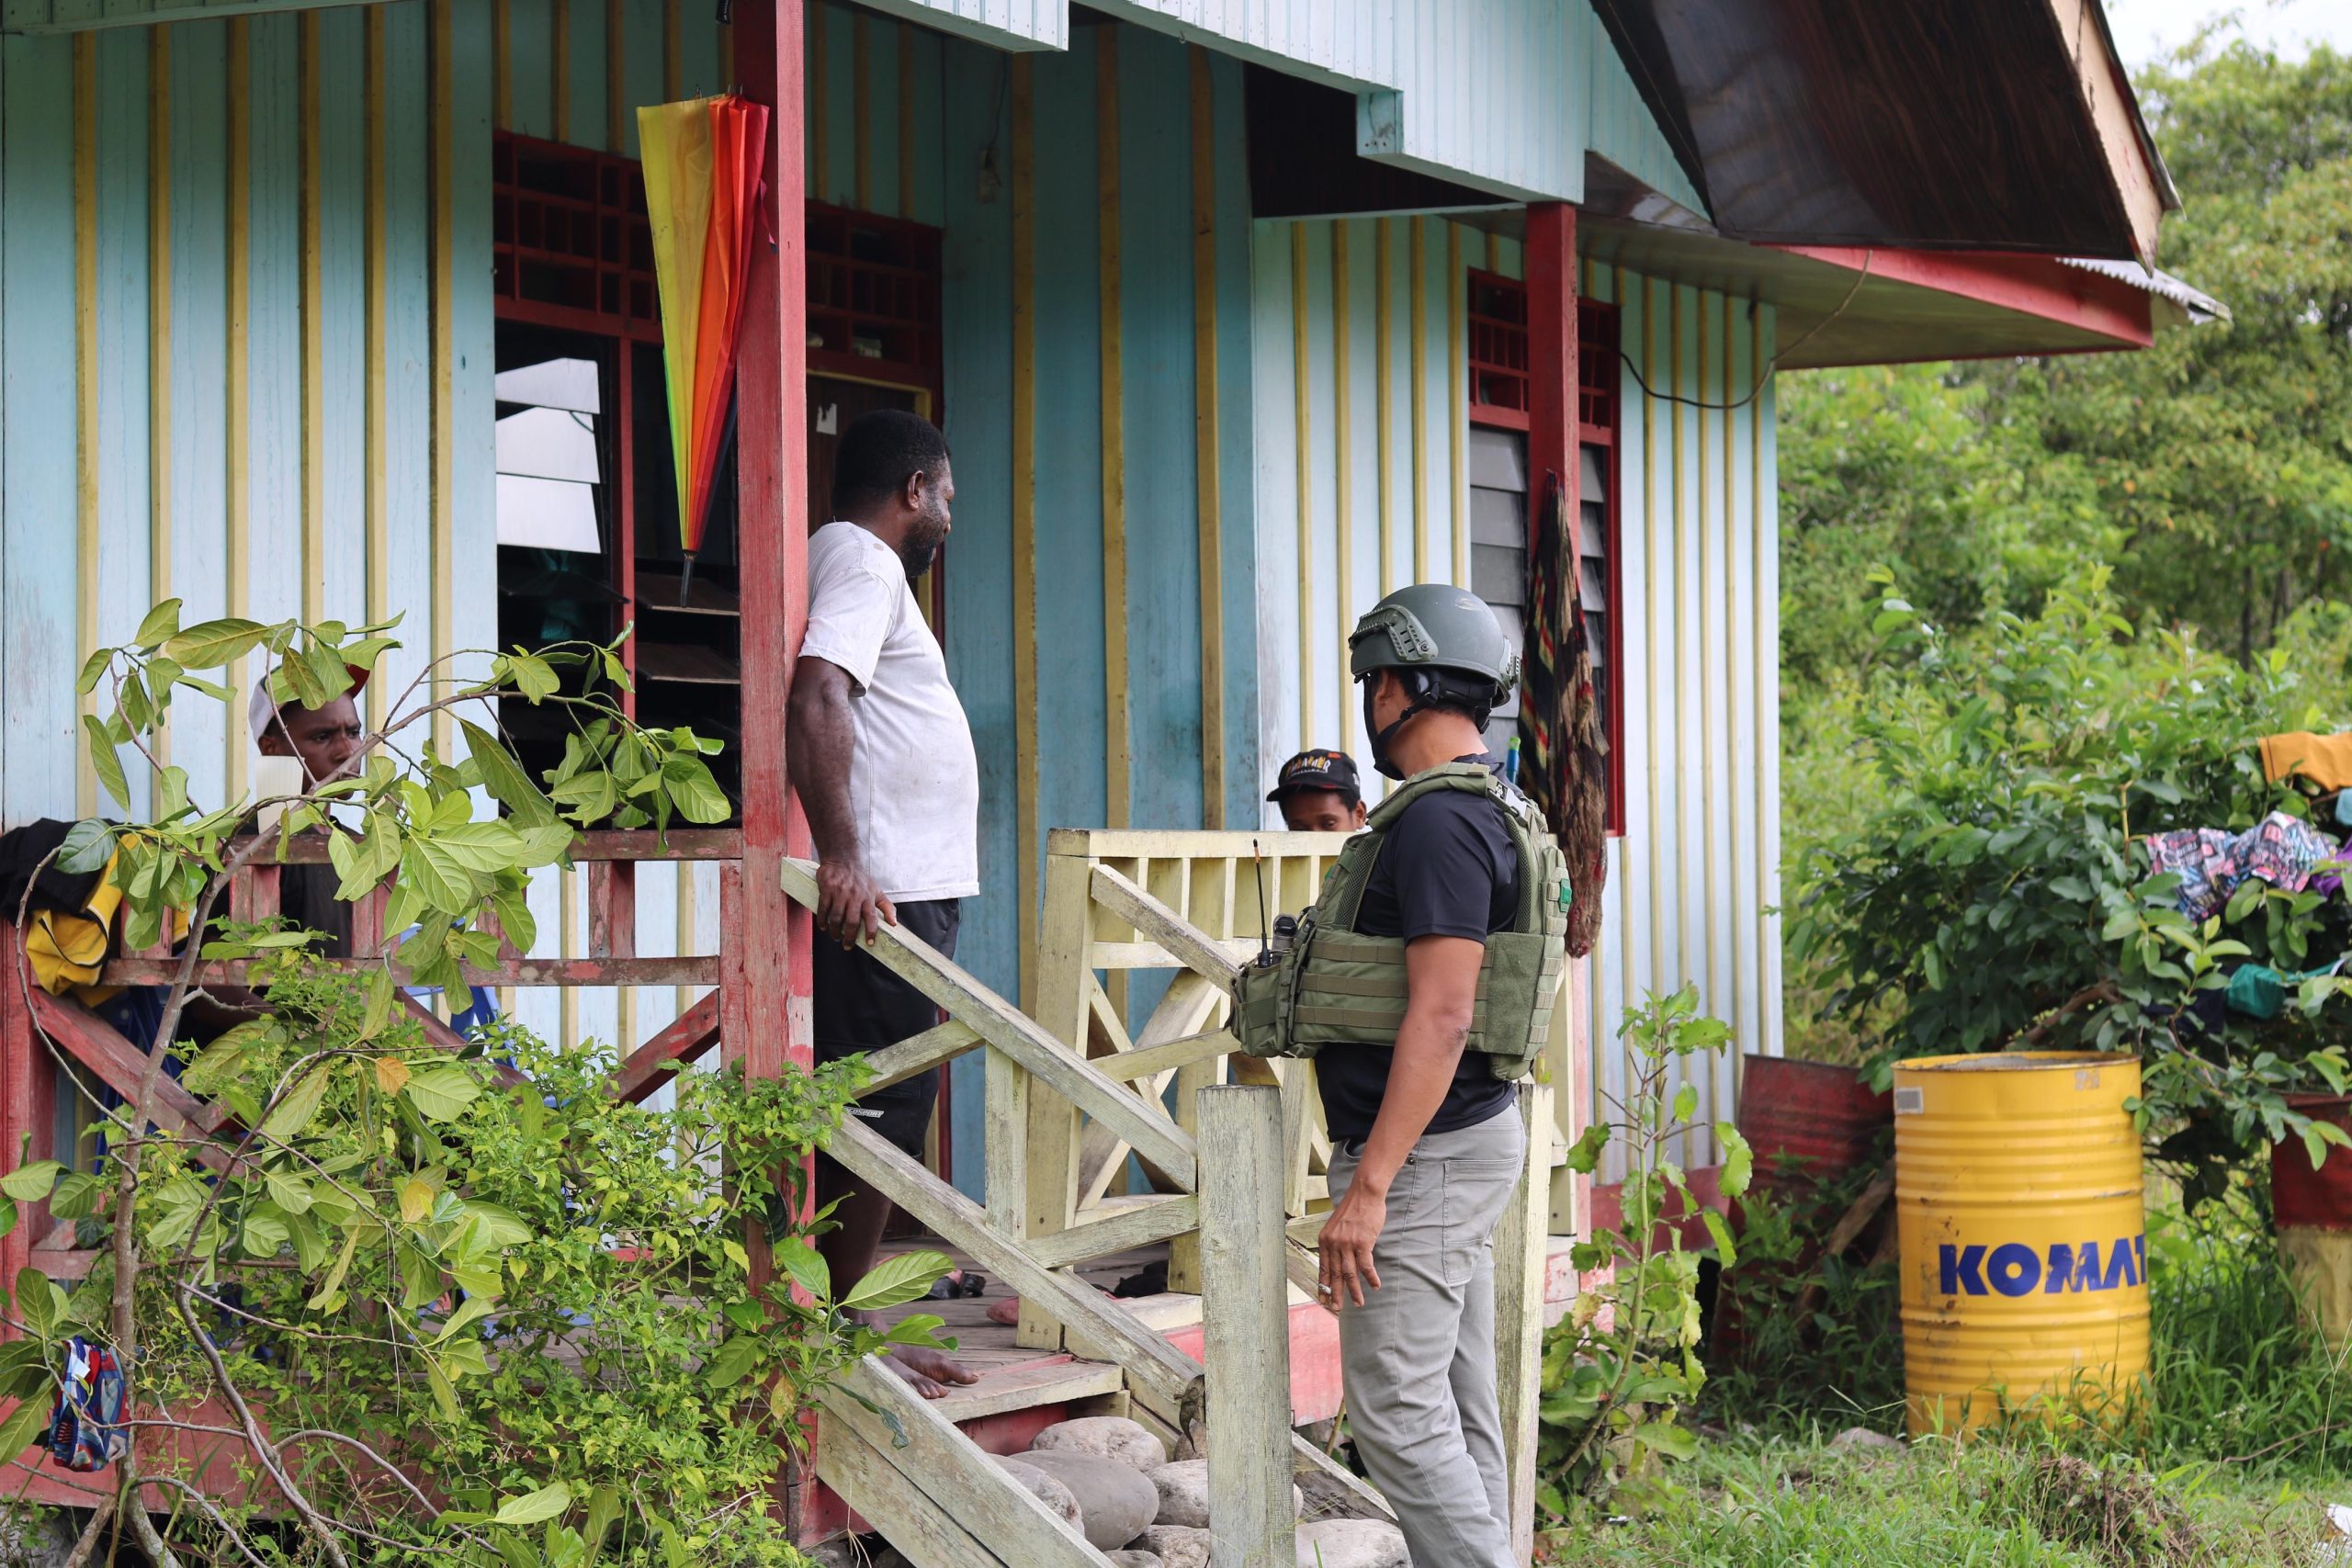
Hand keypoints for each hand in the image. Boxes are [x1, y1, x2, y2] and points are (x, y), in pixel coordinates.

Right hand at [815, 859, 894, 947]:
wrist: (842, 861)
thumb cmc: (861, 880)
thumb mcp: (877, 891)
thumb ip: (887, 907)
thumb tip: (894, 923)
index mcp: (868, 898)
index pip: (872, 917)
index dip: (871, 931)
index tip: (870, 943)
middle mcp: (855, 896)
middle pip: (853, 921)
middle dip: (850, 937)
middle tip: (848, 946)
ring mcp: (840, 893)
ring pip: (837, 918)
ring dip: (835, 931)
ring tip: (836, 937)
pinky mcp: (827, 890)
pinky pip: (823, 909)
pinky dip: (823, 920)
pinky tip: (824, 926)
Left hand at [1317, 1180, 1385, 1309]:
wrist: (1364, 1193)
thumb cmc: (1353, 1209)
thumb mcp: (1336, 1226)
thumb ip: (1335, 1242)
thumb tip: (1337, 1259)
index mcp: (1325, 1240)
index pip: (1322, 1268)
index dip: (1323, 1285)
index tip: (1323, 1299)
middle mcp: (1334, 1243)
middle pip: (1334, 1274)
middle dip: (1336, 1293)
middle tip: (1337, 1308)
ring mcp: (1347, 1243)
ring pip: (1349, 1273)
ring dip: (1354, 1291)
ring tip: (1358, 1304)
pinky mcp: (1363, 1242)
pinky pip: (1366, 1265)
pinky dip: (1370, 1277)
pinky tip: (1375, 1286)